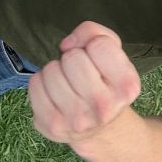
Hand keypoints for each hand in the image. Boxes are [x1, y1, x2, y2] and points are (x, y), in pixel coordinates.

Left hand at [28, 21, 140, 143]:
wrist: (99, 128)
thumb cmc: (104, 80)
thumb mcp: (113, 52)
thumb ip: (94, 33)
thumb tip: (66, 45)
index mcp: (127, 86)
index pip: (99, 44)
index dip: (93, 44)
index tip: (96, 58)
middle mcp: (104, 107)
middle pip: (73, 57)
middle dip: (73, 57)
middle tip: (80, 72)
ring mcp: (77, 120)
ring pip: (51, 70)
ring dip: (56, 70)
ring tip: (67, 82)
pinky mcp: (52, 126)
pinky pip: (35, 84)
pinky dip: (41, 82)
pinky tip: (54, 92)